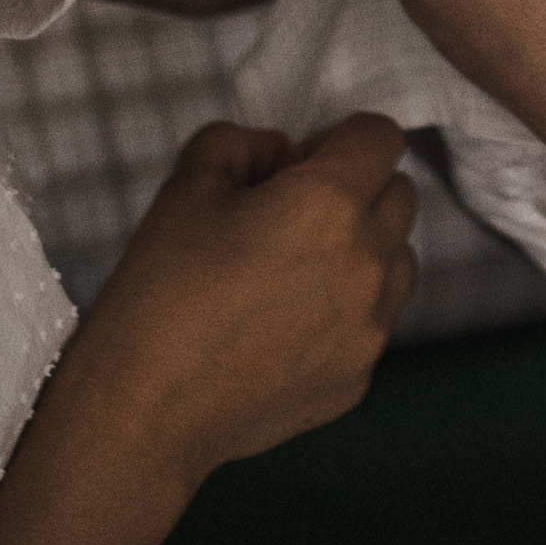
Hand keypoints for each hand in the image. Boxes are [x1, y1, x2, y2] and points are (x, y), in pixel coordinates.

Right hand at [71, 113, 417, 489]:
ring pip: (398, 261)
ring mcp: (369, 328)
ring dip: (364, 250)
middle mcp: (366, 263)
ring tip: (294, 271)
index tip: (301, 163)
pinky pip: (373, 322)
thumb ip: (243, 143)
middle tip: (293, 214)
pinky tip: (283, 326)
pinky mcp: (358, 378)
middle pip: (400, 195)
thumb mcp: (187, 184)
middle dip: (359, 189)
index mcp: (330, 203)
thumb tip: (281, 154)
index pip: (381, 137)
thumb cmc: (160, 290)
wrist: (145, 408)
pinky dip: (346, 311)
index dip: (341, 138)